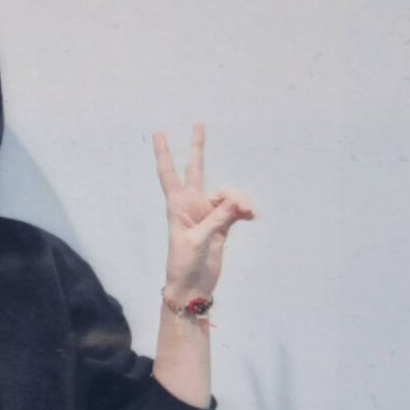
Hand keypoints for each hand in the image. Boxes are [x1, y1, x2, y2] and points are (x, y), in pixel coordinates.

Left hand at [152, 123, 253, 299]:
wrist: (193, 286)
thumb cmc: (184, 264)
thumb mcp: (198, 241)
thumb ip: (217, 219)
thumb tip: (236, 202)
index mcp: (177, 205)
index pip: (169, 173)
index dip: (164, 153)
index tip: (159, 132)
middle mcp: (192, 204)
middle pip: (196, 169)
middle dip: (198, 147)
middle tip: (199, 124)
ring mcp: (207, 213)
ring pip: (226, 193)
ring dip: (238, 200)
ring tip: (247, 213)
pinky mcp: (221, 224)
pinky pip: (236, 208)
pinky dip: (244, 210)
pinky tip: (250, 217)